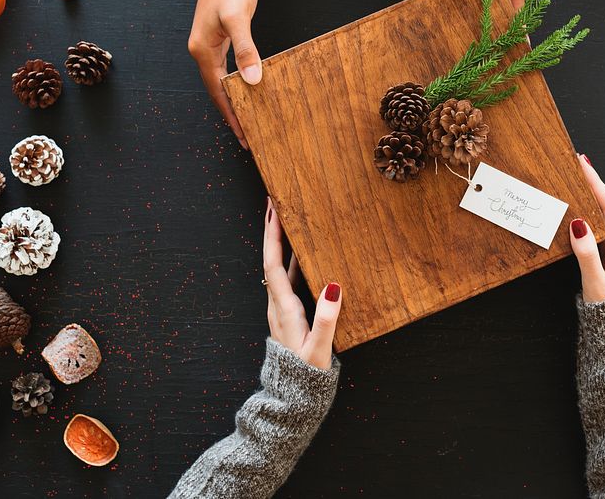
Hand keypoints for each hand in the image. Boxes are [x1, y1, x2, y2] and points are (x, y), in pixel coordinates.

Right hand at [187, 0, 262, 149]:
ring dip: (235, 100)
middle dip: (233, 115)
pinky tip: (248, 90)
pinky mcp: (219, 37)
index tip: (243, 137)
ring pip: (222, 81)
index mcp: (202, 51)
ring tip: (250, 120)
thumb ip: (245, 50)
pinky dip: (237, 83)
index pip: (218, 93)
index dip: (232, 116)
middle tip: (249, 137)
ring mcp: (210, 45)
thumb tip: (252, 80)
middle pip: (218, 91)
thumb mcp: (239, 19)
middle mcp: (202, 51)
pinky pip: (227, 69)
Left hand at [262, 197, 341, 369]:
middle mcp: (279, 307)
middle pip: (272, 261)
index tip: (273, 210)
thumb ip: (326, 319)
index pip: (273, 265)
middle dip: (274, 232)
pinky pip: (289, 282)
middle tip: (276, 204)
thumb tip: (332, 286)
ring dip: (283, 246)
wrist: (292, 401)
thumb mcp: (319, 349)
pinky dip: (293, 264)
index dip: (273, 236)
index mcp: (285, 310)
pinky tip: (305, 258)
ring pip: (280, 271)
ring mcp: (283, 312)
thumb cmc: (306, 377)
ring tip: (291, 223)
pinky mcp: (290, 318)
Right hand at [569, 155, 604, 302]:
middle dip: (594, 185)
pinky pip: (601, 231)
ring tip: (577, 180)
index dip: (596, 184)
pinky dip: (589, 216)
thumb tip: (578, 224)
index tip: (584, 164)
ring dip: (591, 199)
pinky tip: (578, 210)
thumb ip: (586, 254)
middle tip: (578, 164)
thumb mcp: (595, 283)